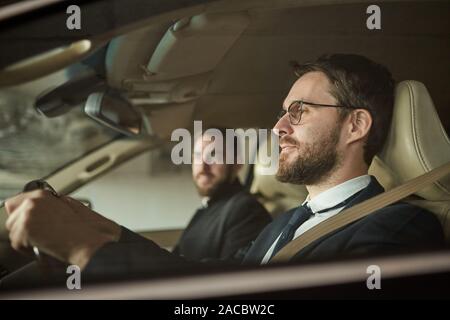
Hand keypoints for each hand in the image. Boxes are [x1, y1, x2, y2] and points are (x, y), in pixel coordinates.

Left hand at [4, 190, 120, 268]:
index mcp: (43, 195)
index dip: (22, 216)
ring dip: (27, 240)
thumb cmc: (86, 229)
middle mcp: (32, 202)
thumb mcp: (70, 207)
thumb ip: (51, 205)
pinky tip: (45, 247)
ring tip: (45, 242)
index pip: (15, 203)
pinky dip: (29, 250)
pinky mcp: (25, 230)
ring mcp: (28, 215)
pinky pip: (17, 245)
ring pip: (14, 233)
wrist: (89, 241)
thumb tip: (41, 211)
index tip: (30, 224)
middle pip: (12, 219)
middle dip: (24, 229)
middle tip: (41, 236)